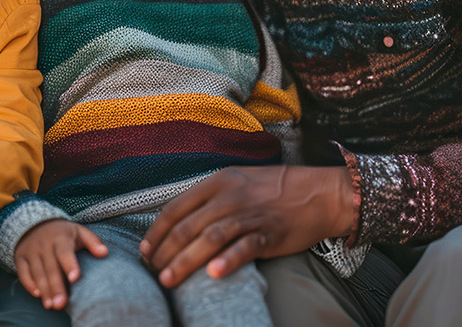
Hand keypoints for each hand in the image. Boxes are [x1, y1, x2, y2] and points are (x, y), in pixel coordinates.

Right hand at [14, 219, 107, 309]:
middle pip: (51, 268)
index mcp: (60, 238)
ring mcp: (31, 251)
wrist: (35, 222)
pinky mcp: (20, 257)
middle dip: (56, 286)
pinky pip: (23, 272)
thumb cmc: (62, 232)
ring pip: (37, 272)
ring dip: (44, 289)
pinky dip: (29, 283)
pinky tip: (37, 294)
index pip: (65, 252)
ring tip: (51, 305)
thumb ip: (92, 242)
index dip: (70, 265)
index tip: (76, 278)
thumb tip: (105, 253)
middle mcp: (44, 244)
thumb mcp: (78, 231)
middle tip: (62, 304)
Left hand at [140, 165, 353, 286]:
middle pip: (188, 226)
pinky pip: (244, 248)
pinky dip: (228, 260)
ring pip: (209, 238)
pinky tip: (213, 274)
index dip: (157, 231)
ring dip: (185, 261)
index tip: (145, 251)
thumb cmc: (272, 189)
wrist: (317, 192)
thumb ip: (210, 198)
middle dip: (165, 251)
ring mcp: (248, 214)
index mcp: (216, 182)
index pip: (176, 207)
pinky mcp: (269, 233)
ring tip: (168, 280)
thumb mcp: (236, 181)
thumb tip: (181, 222)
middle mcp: (229, 196)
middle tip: (153, 272)